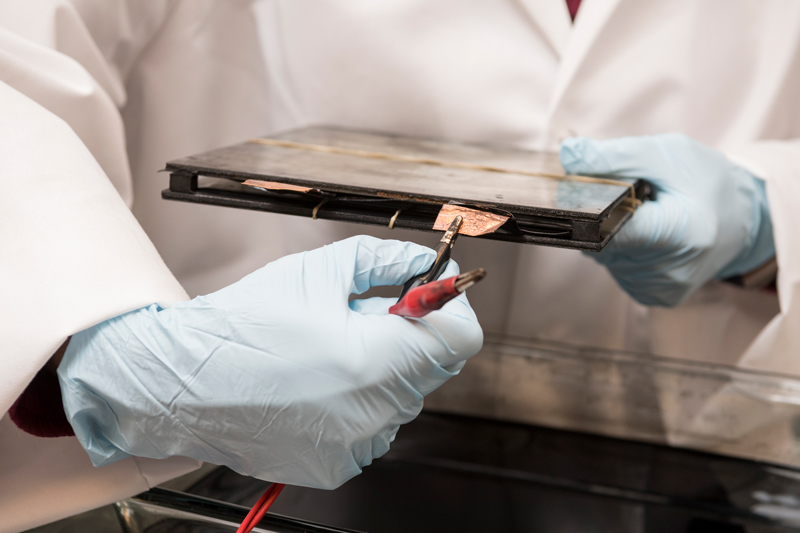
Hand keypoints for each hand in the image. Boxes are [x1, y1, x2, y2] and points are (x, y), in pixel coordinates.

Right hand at [58, 236, 482, 488]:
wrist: (182, 382)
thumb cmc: (243, 326)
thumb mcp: (318, 272)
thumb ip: (385, 261)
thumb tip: (425, 265)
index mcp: (372, 360)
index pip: (460, 339)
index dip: (448, 309)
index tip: (425, 295)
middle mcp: (370, 413)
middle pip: (430, 367)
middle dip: (406, 336)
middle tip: (358, 317)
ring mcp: (355, 445)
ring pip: (402, 398)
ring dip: (381, 371)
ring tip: (327, 353)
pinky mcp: (337, 466)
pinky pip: (373, 427)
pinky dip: (359, 404)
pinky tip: (316, 386)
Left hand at [560, 134, 774, 305]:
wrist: (742, 219)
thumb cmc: (707, 182)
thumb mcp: (665, 155)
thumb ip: (614, 156)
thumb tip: (568, 154)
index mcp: (681, 235)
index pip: (613, 229)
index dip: (590, 209)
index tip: (584, 190)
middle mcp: (671, 271)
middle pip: (602, 243)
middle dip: (600, 216)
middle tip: (623, 197)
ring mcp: (661, 288)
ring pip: (603, 257)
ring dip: (609, 232)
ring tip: (640, 215)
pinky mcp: (655, 297)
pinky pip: (616, 268)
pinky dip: (620, 248)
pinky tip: (642, 234)